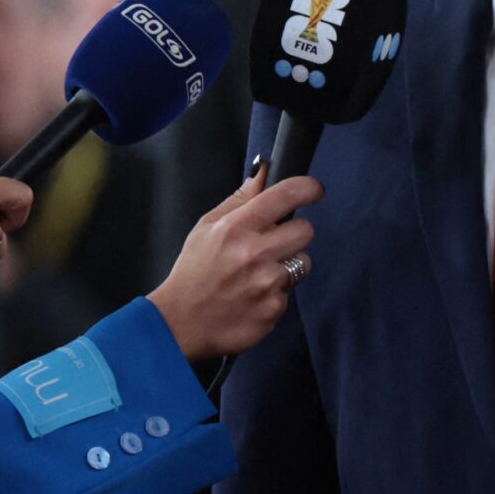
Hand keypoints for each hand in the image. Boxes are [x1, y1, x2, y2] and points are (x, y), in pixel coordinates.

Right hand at [148, 167, 322, 360]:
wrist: (181, 323)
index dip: (308, 188)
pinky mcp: (273, 309)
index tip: (313, 190)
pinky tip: (252, 297)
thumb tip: (264, 171)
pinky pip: (289, 293)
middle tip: (274, 243)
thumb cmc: (193, 272)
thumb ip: (240, 199)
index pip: (287, 195)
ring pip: (303, 263)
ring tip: (259, 274)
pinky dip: (275, 294)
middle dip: (294, 234)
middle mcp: (255, 253)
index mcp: (237, 227)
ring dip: (288, 266)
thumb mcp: (206, 227)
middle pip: (306, 230)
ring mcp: (267, 284)